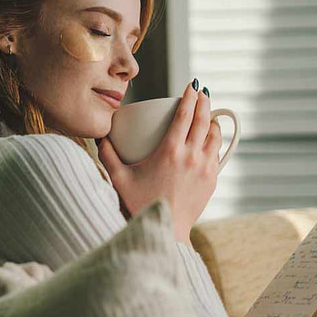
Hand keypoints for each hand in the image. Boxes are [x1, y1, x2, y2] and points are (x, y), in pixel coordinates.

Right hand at [97, 80, 222, 242]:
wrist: (165, 231)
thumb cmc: (140, 204)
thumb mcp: (119, 179)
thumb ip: (107, 156)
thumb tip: (100, 137)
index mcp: (170, 152)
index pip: (185, 115)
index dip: (189, 97)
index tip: (191, 85)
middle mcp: (192, 157)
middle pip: (204, 120)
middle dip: (204, 102)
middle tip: (200, 91)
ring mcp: (205, 169)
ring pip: (215, 136)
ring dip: (212, 120)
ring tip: (207, 113)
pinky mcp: (212, 180)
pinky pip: (217, 153)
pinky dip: (214, 141)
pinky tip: (209, 139)